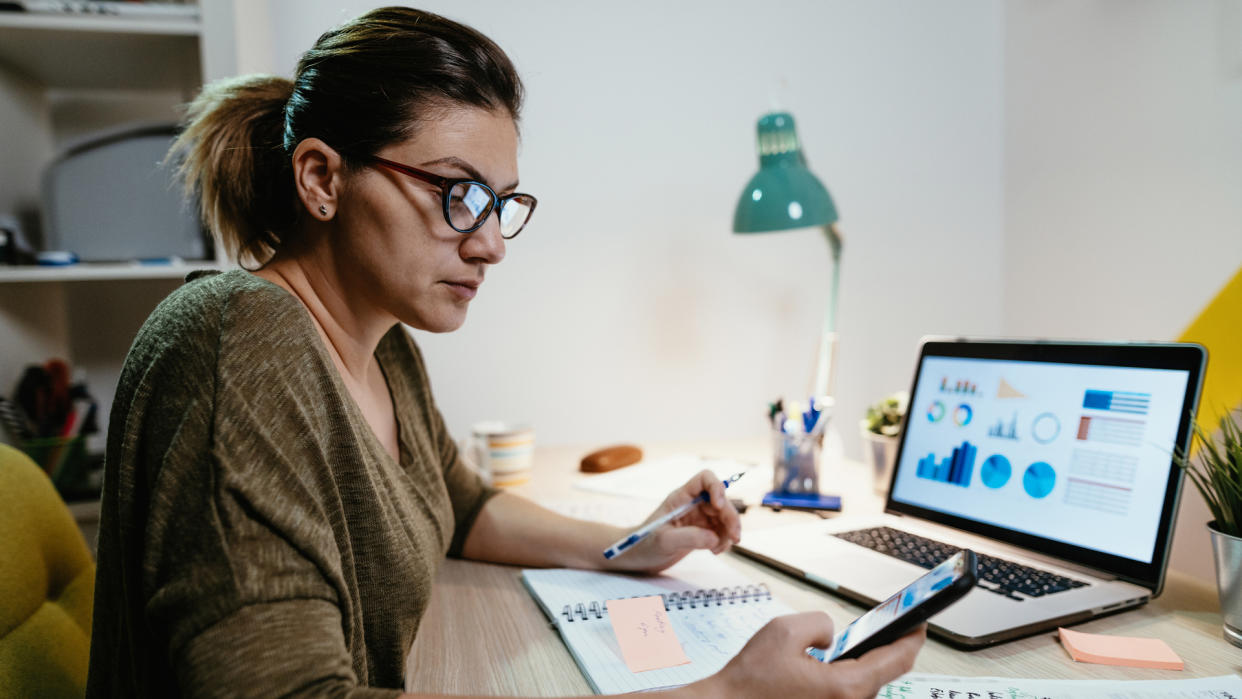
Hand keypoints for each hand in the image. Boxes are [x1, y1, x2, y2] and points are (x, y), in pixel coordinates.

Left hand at [606, 469, 741, 572]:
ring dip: (729, 532)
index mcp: (681, 497)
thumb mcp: (664, 541)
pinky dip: (723, 541)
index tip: (720, 505)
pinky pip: (721, 532)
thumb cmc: (644, 544)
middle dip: (731, 517)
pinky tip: (715, 552)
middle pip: (721, 501)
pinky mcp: (702, 532)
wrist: (638, 557)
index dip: (717, 487)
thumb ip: (689, 538)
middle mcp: (693, 504)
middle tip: (735, 538)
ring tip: (718, 550)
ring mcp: (699, 518)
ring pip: (725, 518)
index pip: (705, 479)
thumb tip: (714, 538)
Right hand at [699, 612, 924, 698]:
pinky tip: (830, 667)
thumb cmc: (750, 680)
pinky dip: (845, 679)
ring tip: (853, 645)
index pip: (898, 659)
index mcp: (845, 686)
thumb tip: (832, 636)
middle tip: (886, 628)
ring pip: (863, 686)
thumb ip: (820, 623)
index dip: (913, 636)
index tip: (920, 622)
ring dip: (860, 665)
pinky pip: (847, 695)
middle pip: (882, 674)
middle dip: (884, 649)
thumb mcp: (784, 630)